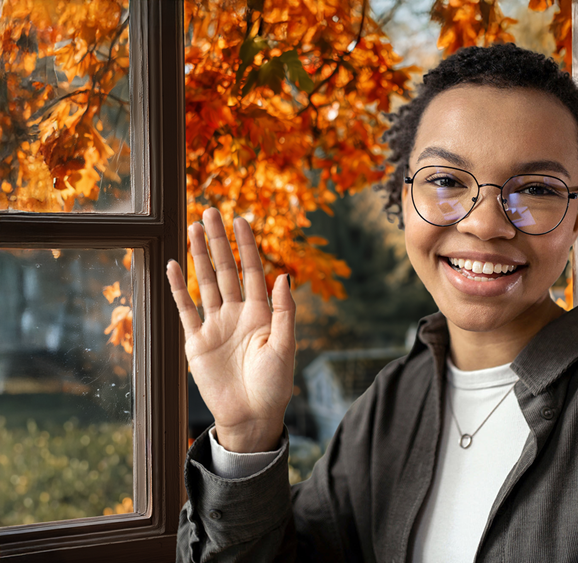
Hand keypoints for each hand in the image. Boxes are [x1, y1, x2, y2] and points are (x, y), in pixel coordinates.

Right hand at [166, 208, 295, 452]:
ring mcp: (216, 325)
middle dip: (219, 241)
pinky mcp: (196, 341)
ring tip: (193, 228)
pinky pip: (186, 308)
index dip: (247, 246)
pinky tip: (174, 264)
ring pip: (205, 282)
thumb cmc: (275, 384)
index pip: (253, 271)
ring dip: (199, 256)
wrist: (251, 416)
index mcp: (262, 313)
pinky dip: (179, 287)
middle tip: (210, 212)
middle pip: (226, 269)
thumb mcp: (285, 347)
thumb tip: (284, 275)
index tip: (241, 219)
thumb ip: (284, 311)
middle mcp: (238, 313)